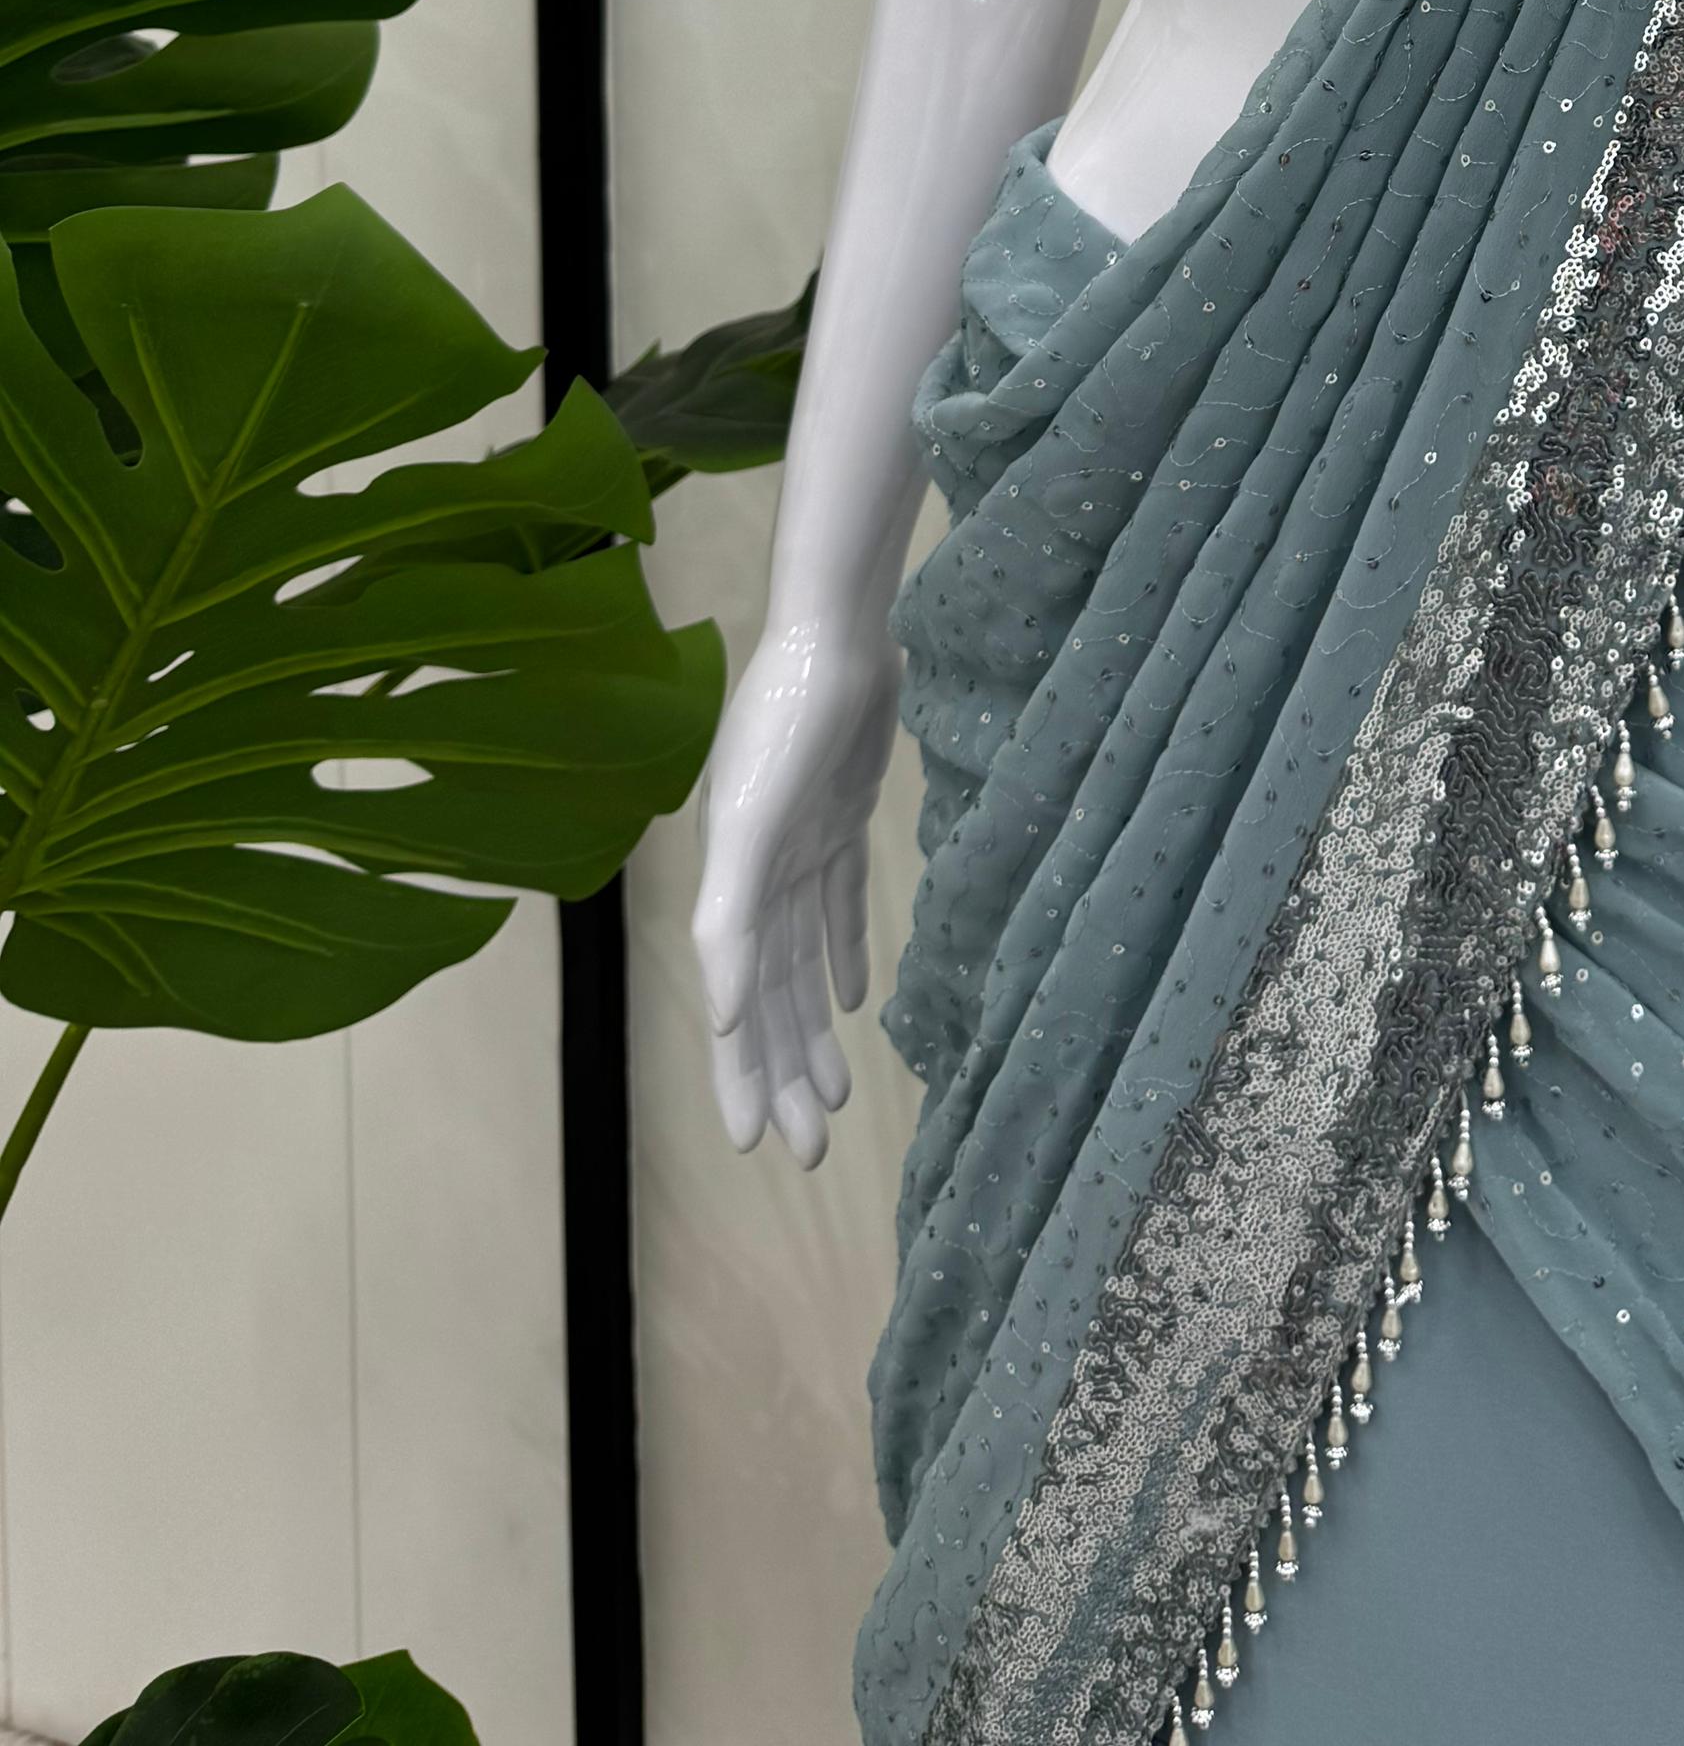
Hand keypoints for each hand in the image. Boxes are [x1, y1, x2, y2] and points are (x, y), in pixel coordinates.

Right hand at [690, 610, 900, 1168]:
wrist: (835, 638)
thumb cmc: (784, 724)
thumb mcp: (748, 822)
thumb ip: (728, 916)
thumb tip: (720, 1014)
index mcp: (733, 890)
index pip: (736, 1008)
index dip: (743, 1076)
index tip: (759, 1146)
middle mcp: (760, 878)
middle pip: (772, 1001)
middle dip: (786, 1075)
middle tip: (810, 1151)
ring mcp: (801, 849)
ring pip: (806, 965)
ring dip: (814, 1030)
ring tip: (835, 1100)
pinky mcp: (843, 818)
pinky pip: (842, 906)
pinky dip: (845, 954)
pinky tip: (859, 1001)